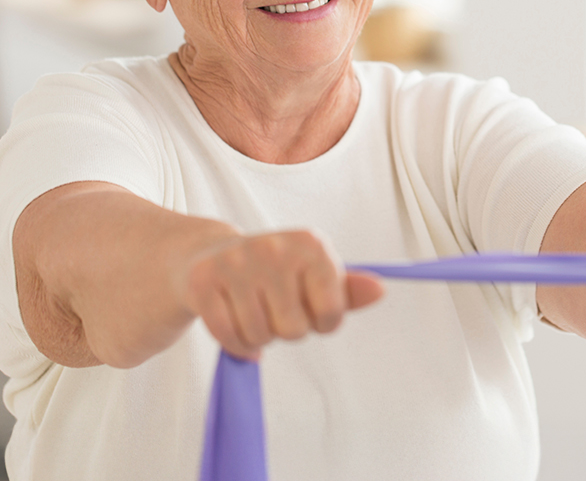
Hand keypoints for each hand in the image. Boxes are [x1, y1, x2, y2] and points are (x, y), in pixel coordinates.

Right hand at [182, 229, 383, 358]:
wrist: (210, 254)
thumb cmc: (273, 272)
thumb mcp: (313, 275)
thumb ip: (347, 290)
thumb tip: (380, 290)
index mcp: (310, 243)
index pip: (332, 314)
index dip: (321, 321)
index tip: (306, 304)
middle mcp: (274, 246)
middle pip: (294, 330)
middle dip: (285, 330)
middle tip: (273, 307)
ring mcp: (237, 261)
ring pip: (260, 337)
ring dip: (257, 336)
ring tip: (250, 309)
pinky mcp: (205, 281)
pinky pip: (229, 338)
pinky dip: (234, 342)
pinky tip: (231, 318)